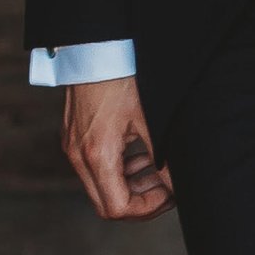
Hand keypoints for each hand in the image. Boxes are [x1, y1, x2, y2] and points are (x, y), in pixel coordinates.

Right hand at [60, 75, 175, 220]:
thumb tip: (182, 185)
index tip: (170, 194)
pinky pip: (95, 168)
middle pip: (107, 204)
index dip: (148, 208)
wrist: (94, 46)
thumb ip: (164, 158)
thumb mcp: (150, 119)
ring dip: (132, 186)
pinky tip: (142, 158)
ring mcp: (73, 147)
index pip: (118, 208)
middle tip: (168, 188)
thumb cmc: (122, 77)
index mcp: (97, 154)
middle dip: (141, 201)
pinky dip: (119, 170)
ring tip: (160, 172)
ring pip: (101, 187)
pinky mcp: (74, 137)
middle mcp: (78, 155)